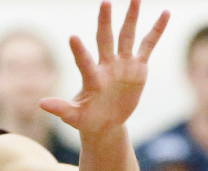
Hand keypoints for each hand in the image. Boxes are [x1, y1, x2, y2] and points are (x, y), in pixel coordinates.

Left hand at [40, 0, 168, 134]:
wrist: (104, 121)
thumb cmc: (87, 118)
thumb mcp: (74, 117)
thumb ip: (62, 109)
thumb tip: (42, 104)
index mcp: (92, 77)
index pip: (84, 62)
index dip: (79, 52)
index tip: (73, 38)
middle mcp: (107, 65)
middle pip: (105, 39)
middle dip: (105, 22)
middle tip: (105, 2)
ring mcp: (123, 63)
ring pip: (127, 36)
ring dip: (131, 17)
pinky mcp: (138, 67)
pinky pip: (149, 45)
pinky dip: (157, 30)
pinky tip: (165, 13)